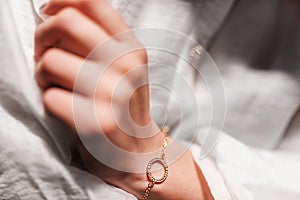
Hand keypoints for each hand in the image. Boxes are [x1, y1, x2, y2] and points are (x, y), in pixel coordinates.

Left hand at [34, 1, 211, 198]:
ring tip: (56, 85)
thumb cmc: (123, 105)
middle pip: (66, 23)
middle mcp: (126, 66)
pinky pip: (50, 97)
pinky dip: (49, 100)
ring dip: (42, 73)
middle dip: (42, 35)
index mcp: (131, 48)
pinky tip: (64, 106)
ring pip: (50, 61)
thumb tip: (56, 10)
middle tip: (44, 52)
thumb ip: (99, 37)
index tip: (48, 11)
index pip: (92, 2)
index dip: (60, 0)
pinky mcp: (96, 123)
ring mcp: (113, 94)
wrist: (137, 151)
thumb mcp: (123, 65)